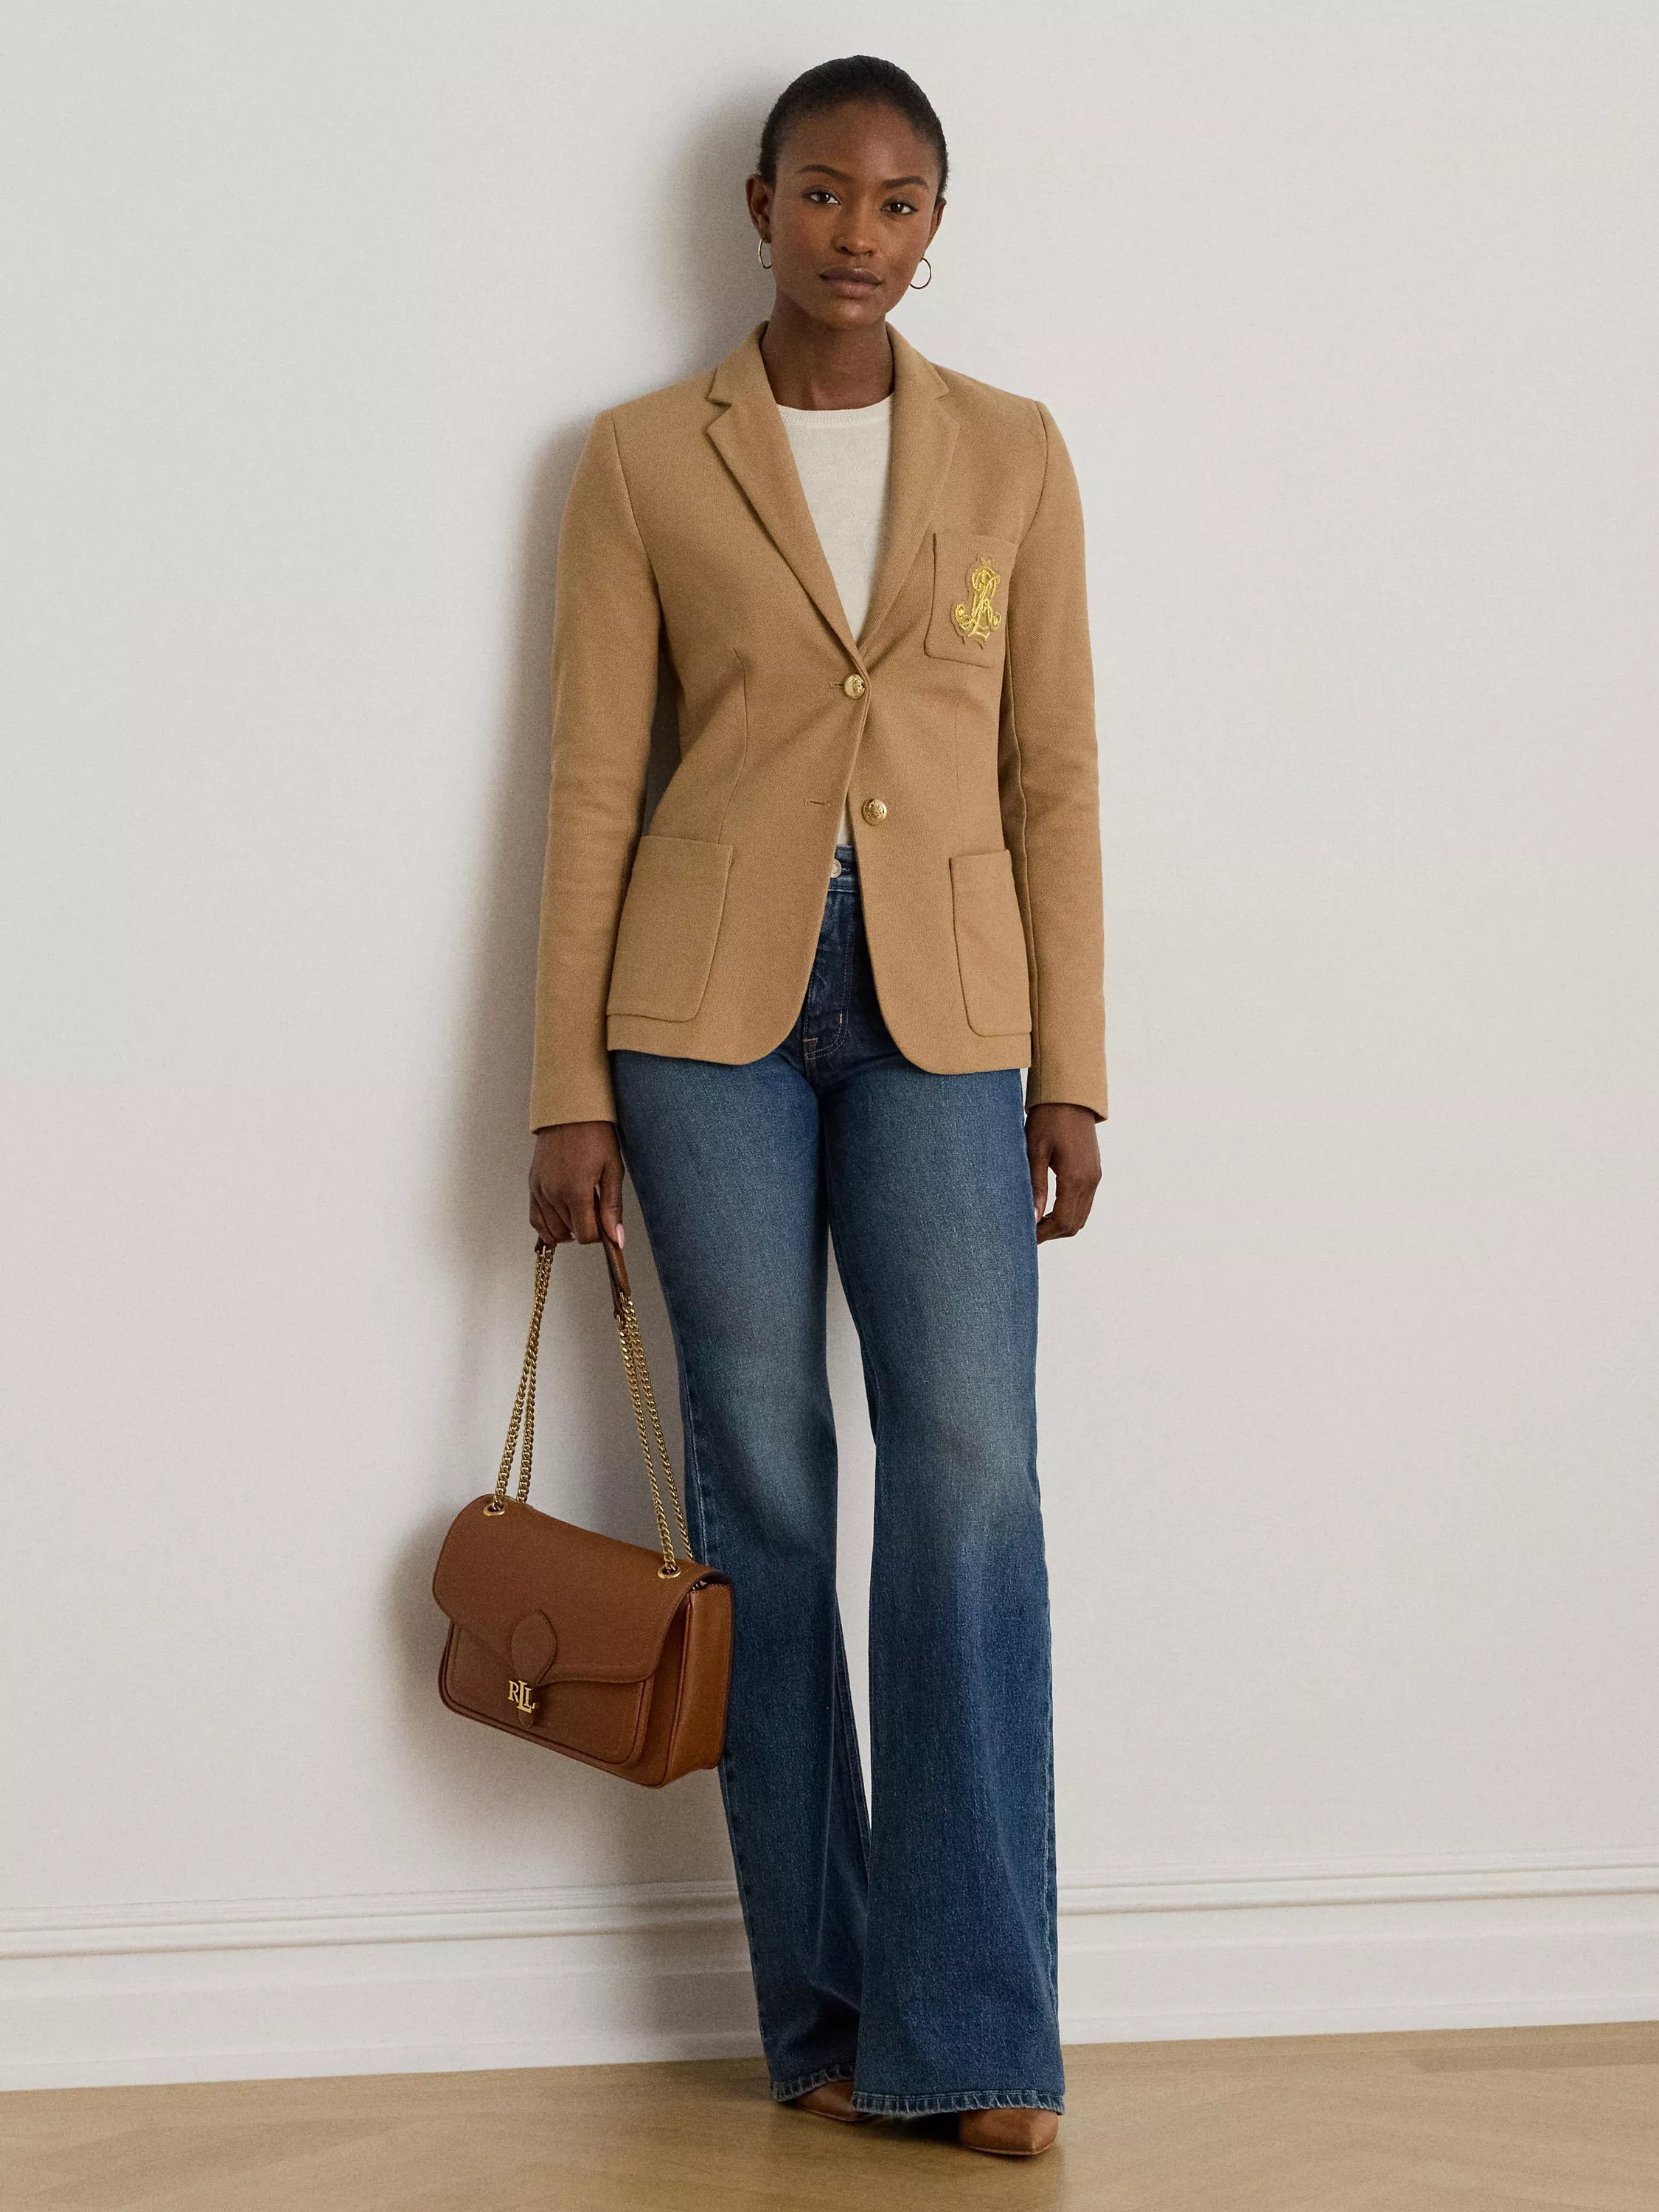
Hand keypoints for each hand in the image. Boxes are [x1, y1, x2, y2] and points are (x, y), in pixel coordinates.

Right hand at [529, 1121, 625, 1248]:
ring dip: (568, 1228)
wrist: (569, 1112)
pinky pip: (535, 1218)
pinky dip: (547, 1226)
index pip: (585, 1235)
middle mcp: (553, 1194)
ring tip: (581, 1210)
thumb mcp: (612, 1170)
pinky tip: (561, 1221)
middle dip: (585, 1226)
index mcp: (575, 1191)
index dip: (599, 1234)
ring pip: (552, 1230)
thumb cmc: (595, 1136)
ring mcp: (539, 1190)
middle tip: (595, 1207)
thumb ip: (612, 1208)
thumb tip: (616, 1239)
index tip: (605, 1220)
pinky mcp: (532, 1185)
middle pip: (569, 1232)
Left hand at [1026, 1102, 1100, 1243]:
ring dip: (1061, 1224)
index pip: (1062, 1221)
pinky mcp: (1094, 1172)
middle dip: (1052, 1233)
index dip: (1044, 1234)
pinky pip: (1084, 1202)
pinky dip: (1068, 1212)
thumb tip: (1032, 1218)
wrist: (1070, 1096)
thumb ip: (1035, 1187)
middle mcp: (1090, 1181)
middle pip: (1074, 1224)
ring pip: (1081, 1216)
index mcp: (1075, 1178)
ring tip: (1036, 1221)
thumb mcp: (1034, 1151)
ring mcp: (1095, 1177)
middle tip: (1028, 1232)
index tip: (1025, 1236)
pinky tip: (1049, 1207)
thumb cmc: (1048, 1119)